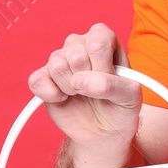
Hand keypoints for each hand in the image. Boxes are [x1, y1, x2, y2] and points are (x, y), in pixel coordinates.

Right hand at [27, 23, 140, 150]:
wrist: (103, 130)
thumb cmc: (120, 106)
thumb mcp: (130, 97)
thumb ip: (111, 85)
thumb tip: (80, 81)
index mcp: (103, 38)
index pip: (97, 44)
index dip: (102, 68)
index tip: (109, 81)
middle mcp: (79, 43)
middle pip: (75, 56)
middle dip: (87, 81)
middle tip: (95, 90)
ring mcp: (59, 58)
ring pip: (57, 66)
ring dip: (71, 89)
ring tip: (81, 93)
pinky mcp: (42, 77)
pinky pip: (37, 80)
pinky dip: (51, 95)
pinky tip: (63, 98)